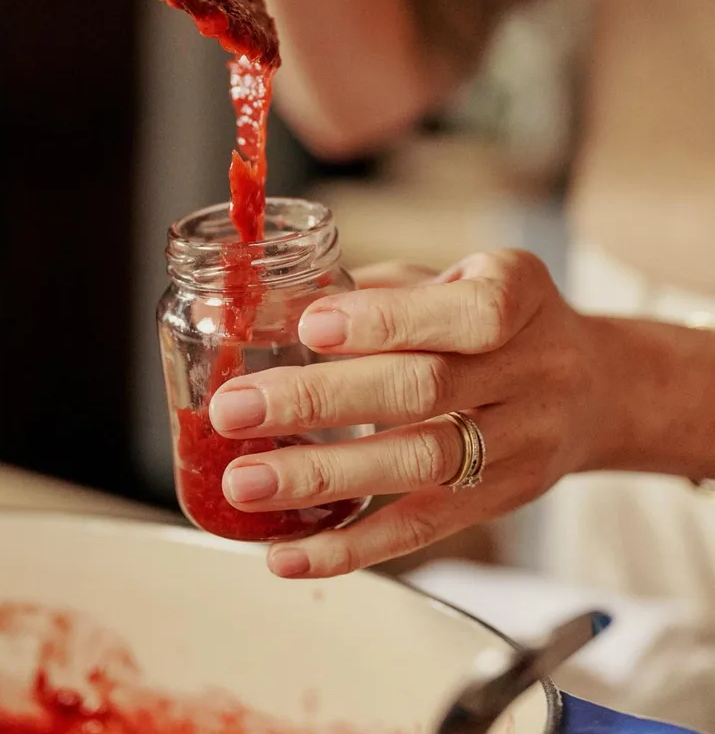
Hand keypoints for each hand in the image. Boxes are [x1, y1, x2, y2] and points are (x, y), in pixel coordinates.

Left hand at [209, 250, 611, 577]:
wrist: (595, 387)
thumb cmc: (500, 321)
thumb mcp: (458, 280)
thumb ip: (382, 292)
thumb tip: (278, 307)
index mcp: (518, 293)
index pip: (463, 312)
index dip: (385, 322)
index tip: (309, 328)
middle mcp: (530, 368)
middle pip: (426, 390)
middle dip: (321, 401)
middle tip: (237, 410)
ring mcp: (521, 442)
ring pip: (421, 464)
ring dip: (325, 478)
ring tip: (247, 482)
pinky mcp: (501, 499)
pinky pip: (426, 529)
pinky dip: (354, 546)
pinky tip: (291, 553)